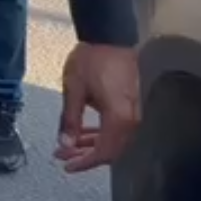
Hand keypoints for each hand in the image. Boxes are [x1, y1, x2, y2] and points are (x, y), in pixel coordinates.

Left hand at [55, 42, 141, 172]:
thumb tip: (65, 145)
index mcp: (120, 118)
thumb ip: (69, 121)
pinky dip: (102, 132)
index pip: (104, 153)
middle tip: (64, 155)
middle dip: (85, 155)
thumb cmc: (93, 58)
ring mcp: (137, 111)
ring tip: (69, 145)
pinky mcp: (134, 104)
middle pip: (112, 149)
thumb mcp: (74, 90)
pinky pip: (119, 127)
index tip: (68, 165)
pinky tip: (85, 134)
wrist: (110, 34)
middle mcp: (134, 118)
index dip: (84, 163)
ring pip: (115, 139)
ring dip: (92, 144)